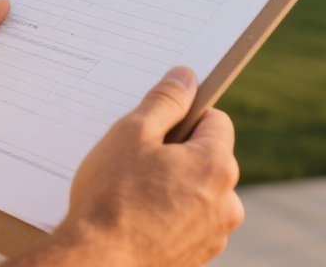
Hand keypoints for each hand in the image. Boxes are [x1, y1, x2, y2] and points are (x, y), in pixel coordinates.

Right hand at [40, 68, 243, 266]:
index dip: (185, 117)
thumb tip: (186, 76)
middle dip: (179, 154)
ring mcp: (214, 234)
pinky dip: (171, 215)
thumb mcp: (133, 133)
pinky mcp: (198, 256)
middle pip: (209, 158)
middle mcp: (227, 202)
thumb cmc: (111, 197)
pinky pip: (190, 221)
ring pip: (199, 192)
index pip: (216, 121)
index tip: (158, 127)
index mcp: (217, 165)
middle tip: (139, 162)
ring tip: (136, 194)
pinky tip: (140, 218)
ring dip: (176, 187)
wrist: (98, 262)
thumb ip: (165, 100)